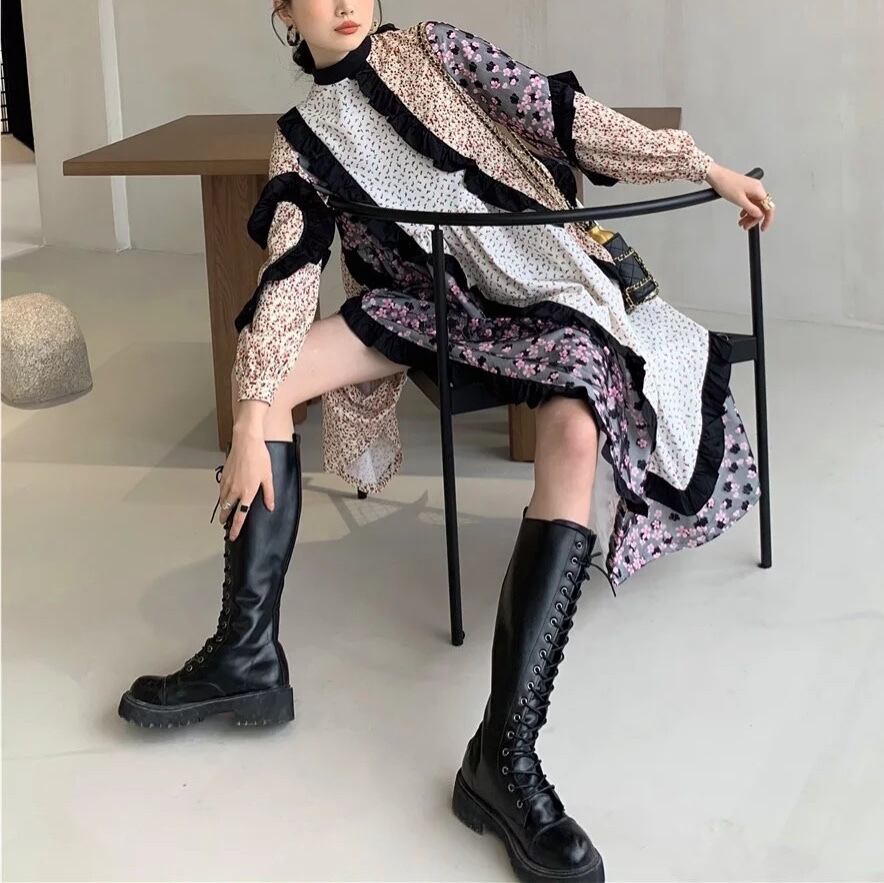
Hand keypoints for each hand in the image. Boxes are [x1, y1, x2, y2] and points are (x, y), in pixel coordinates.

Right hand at [215, 425, 274, 541]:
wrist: (246, 442)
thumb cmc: (258, 457)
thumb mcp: (268, 477)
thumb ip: (269, 494)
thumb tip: (270, 506)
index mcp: (247, 492)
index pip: (240, 515)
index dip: (236, 527)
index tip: (233, 535)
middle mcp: (235, 490)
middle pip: (227, 510)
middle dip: (225, 519)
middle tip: (225, 525)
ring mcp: (228, 482)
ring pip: (222, 500)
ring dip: (222, 508)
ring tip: (224, 513)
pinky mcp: (224, 475)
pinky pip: (221, 490)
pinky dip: (221, 496)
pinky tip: (224, 496)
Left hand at [705, 162, 775, 231]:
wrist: (716, 176)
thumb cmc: (726, 184)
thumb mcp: (739, 200)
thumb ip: (751, 209)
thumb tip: (759, 215)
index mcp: (758, 190)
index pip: (769, 207)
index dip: (767, 219)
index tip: (763, 228)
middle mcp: (757, 188)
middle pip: (761, 208)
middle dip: (754, 219)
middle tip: (746, 226)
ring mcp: (751, 188)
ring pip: (755, 205)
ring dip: (749, 216)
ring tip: (741, 223)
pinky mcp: (746, 189)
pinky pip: (750, 202)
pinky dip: (746, 210)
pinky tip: (741, 214)